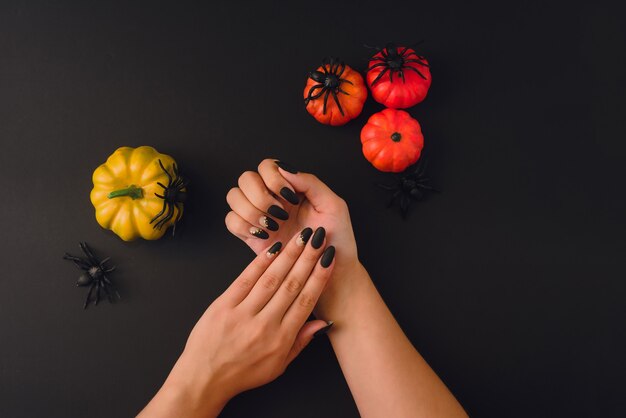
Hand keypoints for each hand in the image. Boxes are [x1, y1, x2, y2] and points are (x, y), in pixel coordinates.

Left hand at [138, 229, 335, 417]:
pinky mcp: (223, 305)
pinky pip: (245, 279)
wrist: (203, 379)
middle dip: (308, 259)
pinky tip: (273, 248)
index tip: (329, 257)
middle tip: (318, 238)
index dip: (319, 277)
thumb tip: (323, 322)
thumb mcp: (279, 366)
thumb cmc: (242, 373)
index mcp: (281, 339)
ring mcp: (242, 314)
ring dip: (289, 255)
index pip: (305, 301)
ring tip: (301, 237)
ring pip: (271, 278)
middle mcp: (264, 324)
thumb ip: (301, 341)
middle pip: (291, 284)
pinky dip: (260, 262)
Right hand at [225, 159, 362, 319]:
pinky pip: (231, 221)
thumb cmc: (338, 239)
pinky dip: (244, 225)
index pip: (267, 166)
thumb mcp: (333, 205)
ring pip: (234, 197)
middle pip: (246, 178)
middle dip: (260, 195)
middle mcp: (272, 198)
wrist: (332, 272)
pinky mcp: (251, 236)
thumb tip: (284, 169)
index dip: (273, 178)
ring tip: (273, 226)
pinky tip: (265, 235)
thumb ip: (311, 182)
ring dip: (251, 209)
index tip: (291, 197)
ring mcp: (260, 216)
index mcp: (291, 187)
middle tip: (281, 214)